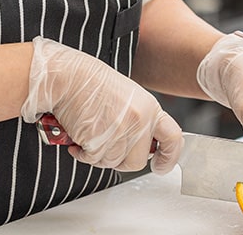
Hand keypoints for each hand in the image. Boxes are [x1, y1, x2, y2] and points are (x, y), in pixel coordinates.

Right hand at [20, 36, 182, 173]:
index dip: (168, 157)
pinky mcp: (100, 140)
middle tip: (106, 147)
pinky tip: (78, 137)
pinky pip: (93, 160)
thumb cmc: (92, 84)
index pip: (173, 138)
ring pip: (113, 162)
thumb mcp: (128, 97)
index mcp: (150, 108)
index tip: (160, 166)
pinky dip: (82, 153)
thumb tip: (142, 144)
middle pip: (138, 161)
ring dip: (98, 155)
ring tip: (90, 134)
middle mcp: (140, 120)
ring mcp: (121, 131)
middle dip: (120, 160)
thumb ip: (140, 120)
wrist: (69, 77)